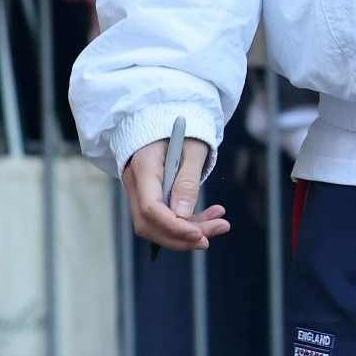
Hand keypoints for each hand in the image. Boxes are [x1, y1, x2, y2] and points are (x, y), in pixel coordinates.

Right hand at [123, 135, 226, 250]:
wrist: (169, 118)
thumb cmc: (183, 129)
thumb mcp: (193, 148)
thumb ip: (187, 180)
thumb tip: (183, 216)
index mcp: (143, 167)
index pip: (150, 208)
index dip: (173, 227)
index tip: (199, 235)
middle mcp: (135, 182)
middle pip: (149, 224)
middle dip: (181, 237)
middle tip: (214, 235)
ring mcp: (139, 191)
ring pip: (157, 226)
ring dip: (188, 233)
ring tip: (220, 225)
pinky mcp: (150, 196)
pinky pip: (165, 218)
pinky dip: (189, 223)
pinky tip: (212, 216)